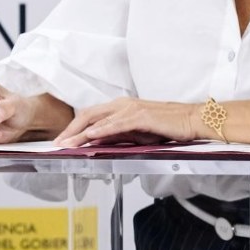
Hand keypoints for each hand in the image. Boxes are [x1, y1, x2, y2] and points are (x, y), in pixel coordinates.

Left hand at [53, 97, 196, 147]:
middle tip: (57, 144)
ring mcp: (130, 109)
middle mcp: (122, 104)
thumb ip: (117, 136)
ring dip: (80, 132)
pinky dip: (101, 130)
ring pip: (98, 119)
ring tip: (67, 144)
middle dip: (70, 130)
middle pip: (88, 115)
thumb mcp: (137, 134)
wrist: (192, 120)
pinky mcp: (141, 116)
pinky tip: (91, 136)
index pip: (90, 116)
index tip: (62, 141)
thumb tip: (97, 143)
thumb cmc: (167, 126)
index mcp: (120, 107)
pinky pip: (116, 123)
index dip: (73, 128)